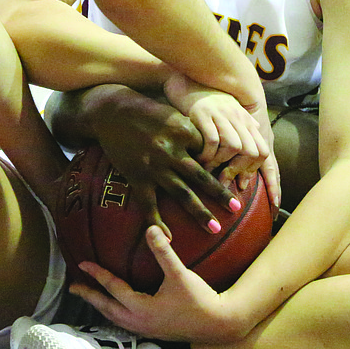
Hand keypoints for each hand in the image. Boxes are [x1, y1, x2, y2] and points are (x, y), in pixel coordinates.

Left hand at [70, 226, 250, 342]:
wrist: (219, 324)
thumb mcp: (180, 274)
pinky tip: (119, 308)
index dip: (96, 274)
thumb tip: (151, 228)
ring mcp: (145, 330)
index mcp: (140, 308)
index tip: (82, 264)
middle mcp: (139, 322)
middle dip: (90, 296)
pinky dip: (115, 313)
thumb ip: (164, 252)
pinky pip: (125, 322)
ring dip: (102, 306)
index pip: (112, 288)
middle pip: (106, 308)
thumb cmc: (199, 300)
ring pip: (115, 318)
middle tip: (74, 287)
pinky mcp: (154, 332)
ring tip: (92, 296)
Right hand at [87, 86, 236, 236]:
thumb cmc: (147, 110)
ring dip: (200, 212)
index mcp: (183, 131)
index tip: (229, 172)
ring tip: (215, 228)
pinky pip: (149, 204)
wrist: (112, 111)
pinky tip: (168, 238)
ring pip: (182, 193)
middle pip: (202, 177)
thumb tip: (211, 145)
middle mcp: (171, 151)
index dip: (219, 162)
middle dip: (221, 194)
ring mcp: (154, 166)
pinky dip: (157, 222)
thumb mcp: (175, 113)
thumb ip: (192, 130)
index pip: (210, 152)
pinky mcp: (137, 176)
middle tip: (237, 208)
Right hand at [162, 71, 277, 203]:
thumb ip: (243, 135)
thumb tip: (250, 164)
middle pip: (253, 152)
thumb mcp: (230, 117)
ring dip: (221, 163)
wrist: (191, 76)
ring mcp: (223, 115)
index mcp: (247, 122)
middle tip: (225, 181)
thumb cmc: (208, 103)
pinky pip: (212, 139)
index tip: (265, 200)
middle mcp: (239, 119)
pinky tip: (199, 159)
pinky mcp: (204, 113)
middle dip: (240, 171)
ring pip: (234, 147)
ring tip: (209, 170)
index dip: (267, 177)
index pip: (265, 153)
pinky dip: (207, 153)